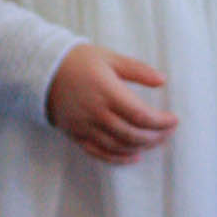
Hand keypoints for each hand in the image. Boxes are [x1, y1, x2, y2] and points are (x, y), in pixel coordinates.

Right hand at [46, 43, 177, 162]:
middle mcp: (96, 113)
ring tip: (155, 141)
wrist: (42, 71)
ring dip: (141, 147)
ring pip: (118, 146)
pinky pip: (100, 153)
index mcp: (107, 92)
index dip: (161, 122)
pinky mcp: (76, 135)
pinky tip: (134, 156)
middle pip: (132, 134)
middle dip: (155, 136)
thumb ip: (137, 70)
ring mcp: (85, 127)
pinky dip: (119, 158)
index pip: (140, 115)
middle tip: (168, 132)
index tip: (174, 120)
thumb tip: (162, 81)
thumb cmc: (78, 61)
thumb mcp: (110, 58)